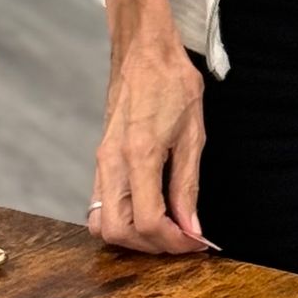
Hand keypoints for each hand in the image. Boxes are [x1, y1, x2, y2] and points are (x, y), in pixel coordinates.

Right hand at [86, 35, 209, 255]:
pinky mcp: (100, 159)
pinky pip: (100, 205)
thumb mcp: (193, 134)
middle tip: (182, 241)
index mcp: (140, 155)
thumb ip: (188, 185)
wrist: (143, 51)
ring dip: (133, 238)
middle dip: (152, 246)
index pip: (149, 221)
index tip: (197, 242)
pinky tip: (149, 213)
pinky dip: (121, 220)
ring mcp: (101, 162)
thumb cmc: (173, 83)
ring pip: (102, 223)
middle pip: (117, 232)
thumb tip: (191, 227)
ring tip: (166, 230)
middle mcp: (113, 163)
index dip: (175, 241)